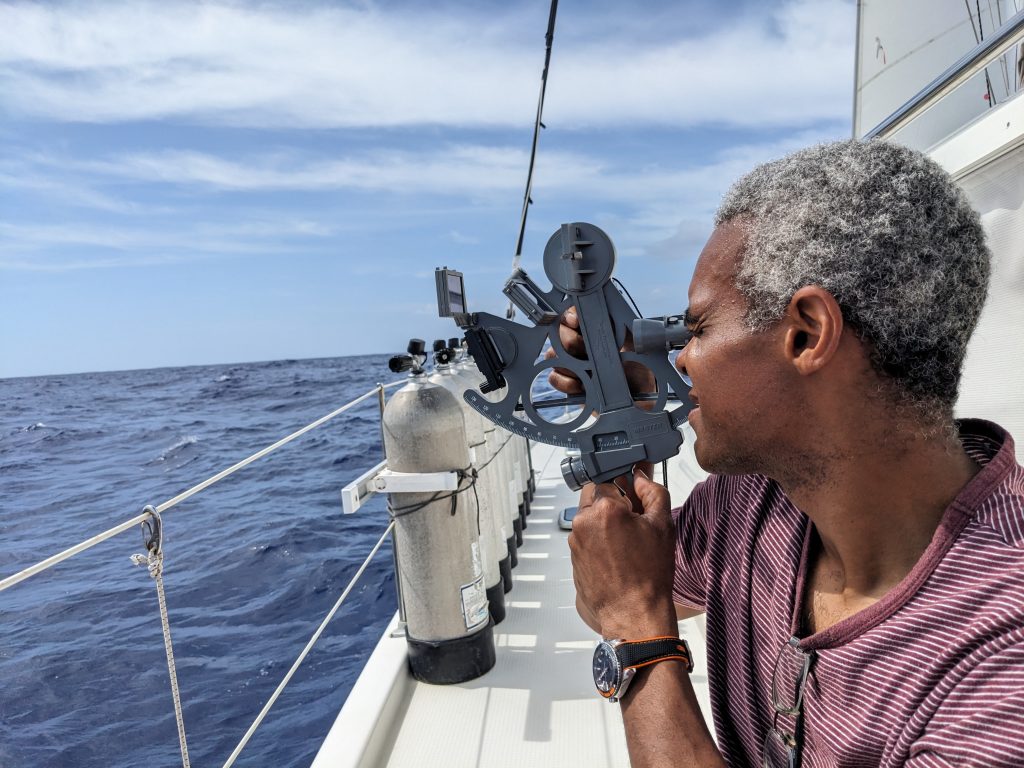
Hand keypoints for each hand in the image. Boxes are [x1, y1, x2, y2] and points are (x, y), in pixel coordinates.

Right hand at [546, 308, 657, 407]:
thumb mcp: (636, 342)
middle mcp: (580, 343)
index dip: (570, 315)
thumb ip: (625, 325)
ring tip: (588, 370)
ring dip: (570, 363)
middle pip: (558, 334)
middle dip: (571, 341)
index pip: (572, 314)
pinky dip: (566, 382)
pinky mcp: (568, 383)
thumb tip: (620, 315)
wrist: (641, 395)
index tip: (575, 321)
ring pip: (552, 355)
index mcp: (594, 329)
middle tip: (587, 351)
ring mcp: (572, 362)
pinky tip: (583, 385)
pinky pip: (554, 377)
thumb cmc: (640, 367)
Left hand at [569, 469, 677, 637]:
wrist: (634, 614)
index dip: (624, 485)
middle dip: (612, 502)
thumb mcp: (662, 525)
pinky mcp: (573, 557)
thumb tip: (641, 477)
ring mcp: (575, 541)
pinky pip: (586, 537)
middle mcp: (583, 522)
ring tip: (628, 542)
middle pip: (595, 496)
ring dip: (605, 522)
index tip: (634, 493)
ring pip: (590, 517)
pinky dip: (600, 540)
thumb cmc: (649, 576)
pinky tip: (618, 555)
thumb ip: (652, 492)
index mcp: (604, 509)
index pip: (609, 478)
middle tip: (633, 519)